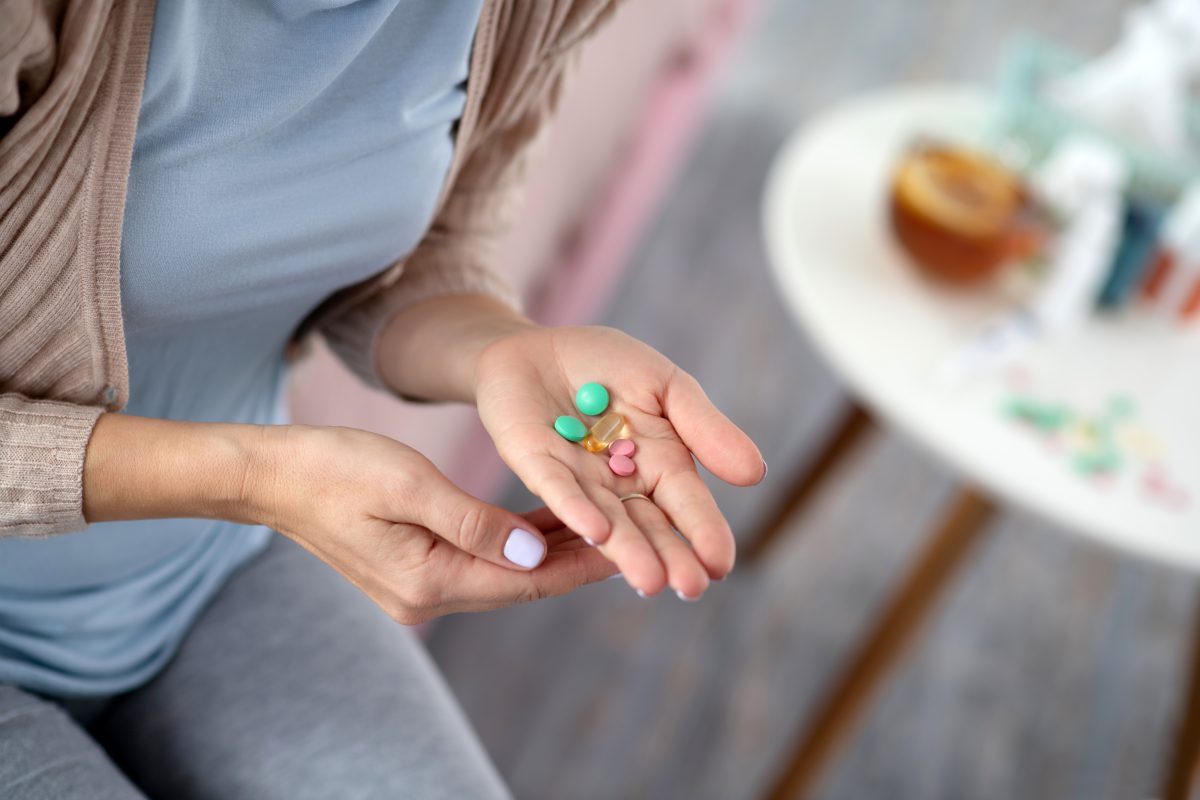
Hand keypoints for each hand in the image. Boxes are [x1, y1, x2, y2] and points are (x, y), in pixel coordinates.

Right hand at [245, 426, 617, 623]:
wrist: (274, 478)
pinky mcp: (415, 567)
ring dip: (552, 548)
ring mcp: (420, 587)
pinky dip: (517, 541)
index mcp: (428, 581)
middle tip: (637, 533)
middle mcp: (428, 597)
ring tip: (608, 523)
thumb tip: (536, 550)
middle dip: (579, 558)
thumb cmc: (336, 468)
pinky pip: (481, 559)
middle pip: (523, 581)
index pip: (527, 580)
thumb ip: (474, 522)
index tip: (633, 544)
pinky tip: (549, 520)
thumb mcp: (408, 485)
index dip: (583, 564)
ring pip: (506, 570)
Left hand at [474, 325, 764, 599]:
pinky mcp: (534, 463)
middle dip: (669, 557)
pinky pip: (556, 489)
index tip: (721, 564)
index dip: (705, 532)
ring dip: (627, 550)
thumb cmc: (607, 364)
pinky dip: (576, 508)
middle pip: (648, 525)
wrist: (536, 343)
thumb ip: (705, 428)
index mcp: (659, 464)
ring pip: (606, 519)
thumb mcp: (666, 386)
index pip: (687, 504)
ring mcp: (576, 478)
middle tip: (691, 588)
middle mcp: (620, 483)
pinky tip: (596, 531)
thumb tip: (756, 474)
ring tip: (649, 582)